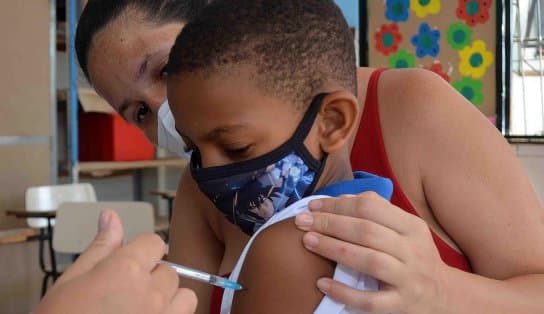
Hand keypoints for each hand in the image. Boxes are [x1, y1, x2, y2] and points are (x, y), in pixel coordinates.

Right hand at [34, 209, 196, 313]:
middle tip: (127, 295)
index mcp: (125, 269)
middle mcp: (150, 291)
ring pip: (184, 296)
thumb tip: (110, 216)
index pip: (154, 243)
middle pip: (169, 271)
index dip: (142, 252)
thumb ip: (100, 248)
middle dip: (153, 278)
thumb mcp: (72, 281)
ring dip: (170, 300)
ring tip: (143, 310)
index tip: (129, 266)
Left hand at [295, 192, 448, 313]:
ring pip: (369, 260)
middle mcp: (412, 250)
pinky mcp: (401, 304)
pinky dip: (345, 292)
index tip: (314, 206)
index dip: (338, 204)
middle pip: (367, 231)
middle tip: (302, 221)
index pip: (371, 206)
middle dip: (330, 223)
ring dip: (335, 249)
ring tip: (308, 242)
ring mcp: (408, 278)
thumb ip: (378, 214)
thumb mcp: (406, 230)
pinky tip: (322, 283)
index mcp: (411, 226)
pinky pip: (371, 300)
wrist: (445, 295)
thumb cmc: (415, 257)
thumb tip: (338, 201)